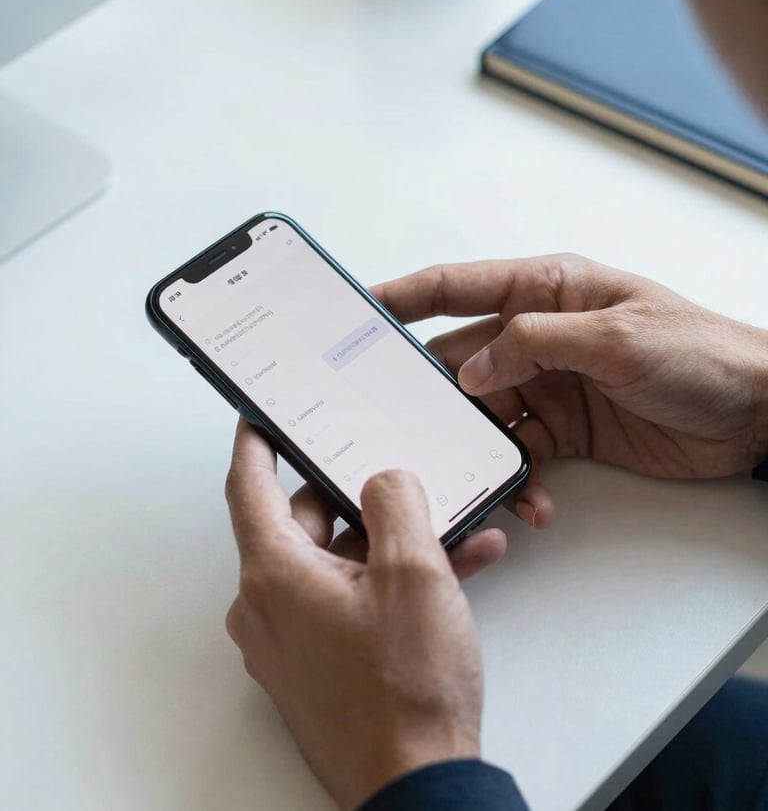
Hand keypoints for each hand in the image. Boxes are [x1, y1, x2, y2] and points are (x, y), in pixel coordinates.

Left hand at [225, 419, 484, 810]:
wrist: (419, 785)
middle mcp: (268, 608)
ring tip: (452, 536)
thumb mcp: (414, 572)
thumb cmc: (408, 693)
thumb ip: (395, 503)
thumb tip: (383, 481)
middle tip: (397, 483)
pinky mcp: (316, 664)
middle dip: (359, 501)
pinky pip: (347, 601)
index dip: (255, 443)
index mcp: (275, 576)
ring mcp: (291, 640)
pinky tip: (450, 577)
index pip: (247, 487)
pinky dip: (388, 585)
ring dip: (391, 546)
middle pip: (305, 524)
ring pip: (337, 564)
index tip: (256, 419)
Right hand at [373, 254, 767, 526]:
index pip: (458, 287)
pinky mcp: (564, 431)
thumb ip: (536, 344)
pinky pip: (520, 455)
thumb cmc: (701, 352)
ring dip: (475, 448)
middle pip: (460, 361)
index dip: (405, 296)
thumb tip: (470, 370)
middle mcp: (538, 337)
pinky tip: (531, 500)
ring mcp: (548, 386)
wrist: (755, 413)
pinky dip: (517, 480)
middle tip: (399, 421)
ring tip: (472, 476)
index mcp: (546, 292)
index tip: (360, 310)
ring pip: (484, 416)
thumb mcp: (615, 337)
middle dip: (430, 392)